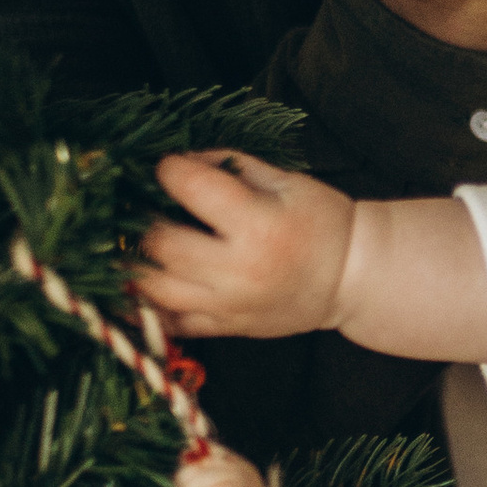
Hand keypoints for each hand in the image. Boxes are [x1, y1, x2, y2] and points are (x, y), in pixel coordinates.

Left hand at [135, 147, 356, 336]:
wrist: (353, 277)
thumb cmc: (322, 222)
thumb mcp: (285, 180)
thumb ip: (230, 165)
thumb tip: (181, 159)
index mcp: (258, 225)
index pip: (191, 189)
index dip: (169, 170)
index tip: (166, 166)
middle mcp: (238, 270)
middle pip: (161, 244)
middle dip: (143, 218)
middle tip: (143, 205)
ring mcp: (228, 305)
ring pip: (155, 290)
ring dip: (134, 264)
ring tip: (133, 244)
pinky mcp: (225, 327)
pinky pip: (170, 324)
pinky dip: (145, 307)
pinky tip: (137, 286)